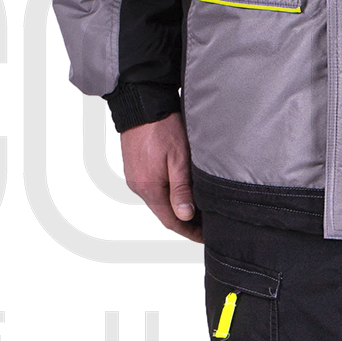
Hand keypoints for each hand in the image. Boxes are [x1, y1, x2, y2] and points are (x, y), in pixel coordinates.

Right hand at [118, 114, 201, 241]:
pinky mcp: (135, 168)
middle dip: (185, 222)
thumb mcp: (178, 158)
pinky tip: (181, 191)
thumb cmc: (162, 127)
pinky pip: (153, 189)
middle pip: (164, 213)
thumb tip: (185, 215)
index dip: (189, 231)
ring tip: (198, 209)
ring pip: (158, 201)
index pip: (171, 220)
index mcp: (149, 187)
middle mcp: (138, 186)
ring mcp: (135, 178)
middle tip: (207, 225)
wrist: (141, 104)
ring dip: (177, 208)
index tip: (205, 236)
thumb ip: (181, 188)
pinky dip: (167, 196)